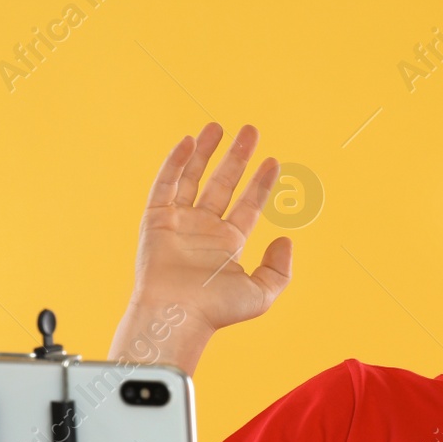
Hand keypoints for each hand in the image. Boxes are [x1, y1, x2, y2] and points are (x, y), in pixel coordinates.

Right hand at [130, 122, 291, 332]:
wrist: (176, 315)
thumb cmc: (215, 311)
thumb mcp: (261, 294)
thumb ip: (279, 269)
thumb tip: (286, 240)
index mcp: (228, 243)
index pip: (248, 204)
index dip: (261, 182)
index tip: (273, 161)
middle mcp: (204, 229)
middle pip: (223, 183)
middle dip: (237, 157)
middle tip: (251, 131)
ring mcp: (179, 222)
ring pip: (194, 177)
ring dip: (206, 151)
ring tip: (218, 126)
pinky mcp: (156, 219)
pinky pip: (166, 184)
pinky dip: (175, 162)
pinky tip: (188, 141)